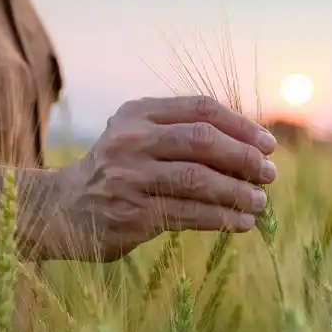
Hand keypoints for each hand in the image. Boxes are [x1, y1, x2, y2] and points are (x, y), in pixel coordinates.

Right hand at [42, 95, 277, 261]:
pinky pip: (189, 214)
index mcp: (138, 114)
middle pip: (202, 141)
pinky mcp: (132, 213)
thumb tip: (250, 148)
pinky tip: (242, 223)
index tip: (268, 144)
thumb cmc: (115, 172)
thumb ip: (181, 134)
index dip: (240, 125)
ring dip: (238, 192)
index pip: (200, 109)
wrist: (62, 209)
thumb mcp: (138, 138)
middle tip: (269, 174)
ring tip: (260, 202)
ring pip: (199, 179)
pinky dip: (221, 218)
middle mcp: (132, 140)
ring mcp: (130, 177)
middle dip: (244, 157)